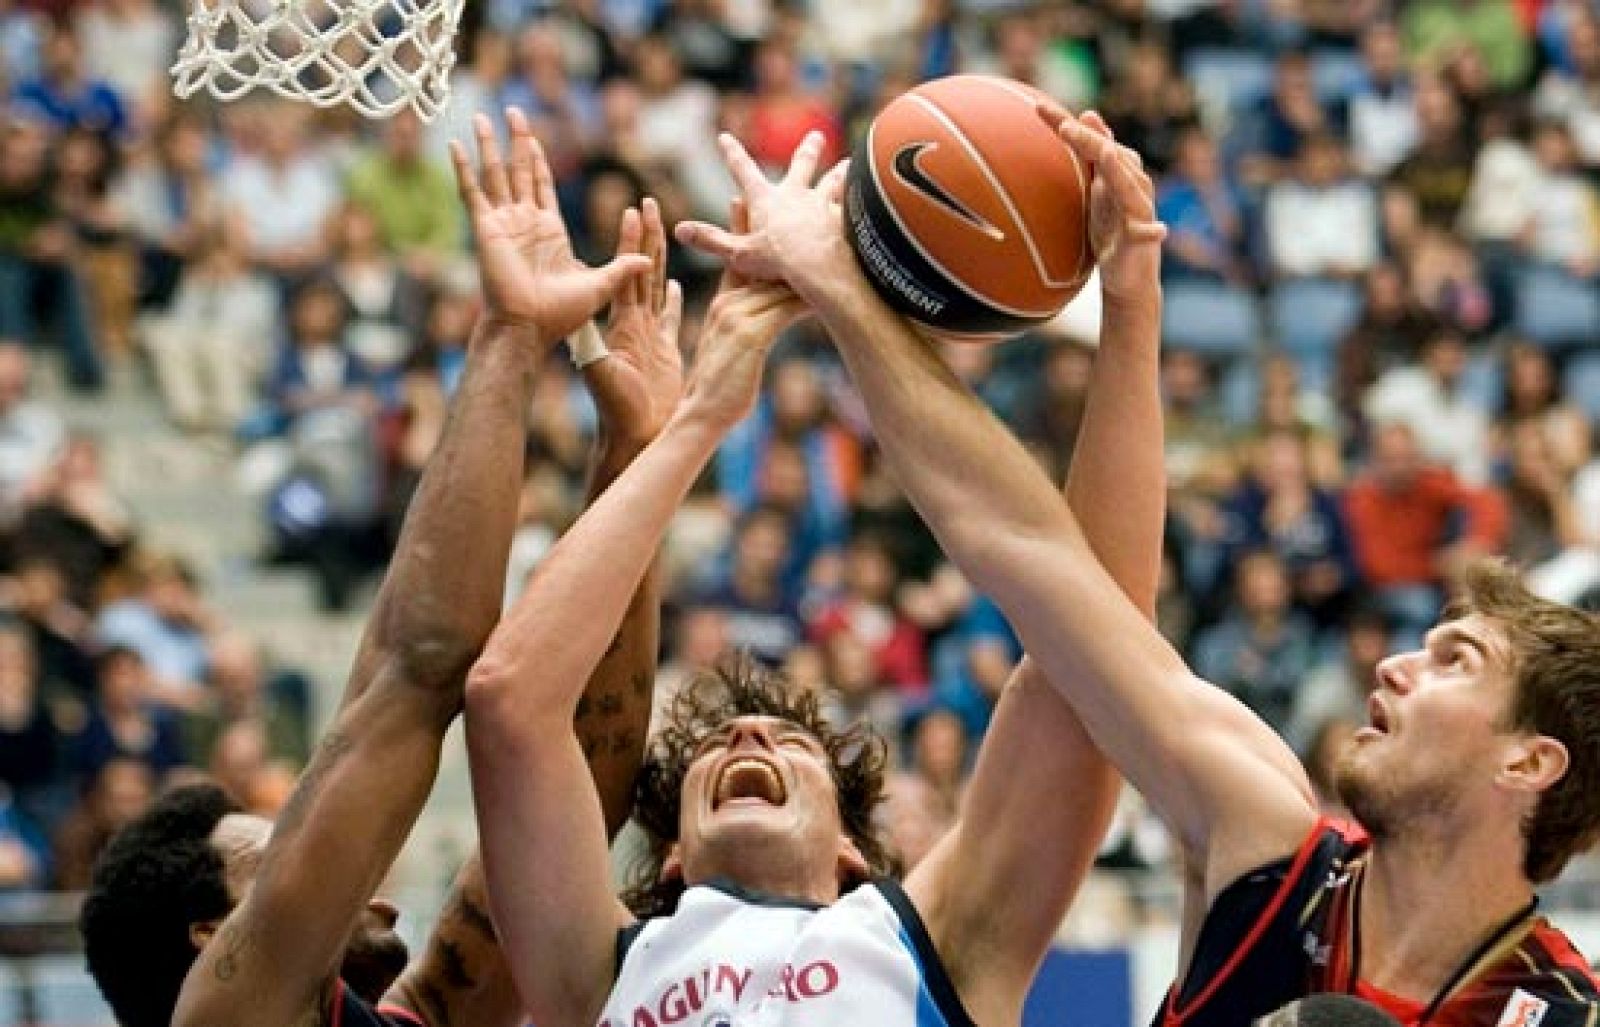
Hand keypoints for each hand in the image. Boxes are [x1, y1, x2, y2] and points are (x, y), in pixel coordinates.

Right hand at [450, 108, 648, 343]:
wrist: (531, 328)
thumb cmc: (562, 315)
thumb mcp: (601, 284)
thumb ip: (623, 267)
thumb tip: (649, 259)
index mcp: (547, 229)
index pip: (541, 184)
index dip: (537, 159)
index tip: (534, 136)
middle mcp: (523, 221)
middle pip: (518, 170)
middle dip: (517, 140)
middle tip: (513, 110)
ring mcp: (503, 223)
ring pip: (494, 174)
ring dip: (488, 145)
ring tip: (482, 116)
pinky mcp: (486, 228)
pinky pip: (472, 192)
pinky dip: (463, 169)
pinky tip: (455, 145)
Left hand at [586, 197, 684, 448]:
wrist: (632, 436)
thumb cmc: (617, 410)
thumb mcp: (601, 374)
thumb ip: (592, 348)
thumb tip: (576, 324)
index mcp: (622, 322)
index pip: (627, 272)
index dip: (631, 241)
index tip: (633, 209)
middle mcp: (634, 322)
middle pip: (642, 269)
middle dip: (647, 236)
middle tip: (648, 201)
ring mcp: (649, 334)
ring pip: (657, 285)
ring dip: (659, 256)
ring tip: (665, 228)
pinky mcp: (665, 350)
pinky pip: (671, 316)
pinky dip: (673, 298)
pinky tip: (676, 282)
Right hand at [674, 131, 850, 297]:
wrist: (821, 265)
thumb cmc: (779, 261)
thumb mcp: (739, 254)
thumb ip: (711, 241)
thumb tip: (679, 230)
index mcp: (766, 201)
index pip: (743, 171)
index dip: (732, 154)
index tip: (725, 137)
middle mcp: (796, 195)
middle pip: (800, 166)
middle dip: (806, 150)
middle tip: (815, 135)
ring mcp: (822, 204)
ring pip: (833, 182)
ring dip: (840, 173)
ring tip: (851, 163)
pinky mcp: (844, 218)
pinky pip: (852, 207)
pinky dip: (859, 203)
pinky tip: (869, 201)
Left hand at [1037, 106, 1165, 304]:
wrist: (1126, 273)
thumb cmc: (1109, 229)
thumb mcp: (1095, 189)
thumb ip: (1088, 156)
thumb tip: (1082, 115)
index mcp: (1115, 169)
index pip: (1090, 140)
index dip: (1066, 124)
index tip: (1037, 107)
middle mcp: (1132, 182)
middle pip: (1109, 155)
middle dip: (1089, 139)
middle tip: (1065, 127)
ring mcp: (1139, 209)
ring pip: (1130, 185)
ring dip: (1118, 169)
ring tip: (1104, 154)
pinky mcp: (1144, 237)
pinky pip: (1149, 232)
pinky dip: (1153, 230)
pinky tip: (1157, 230)